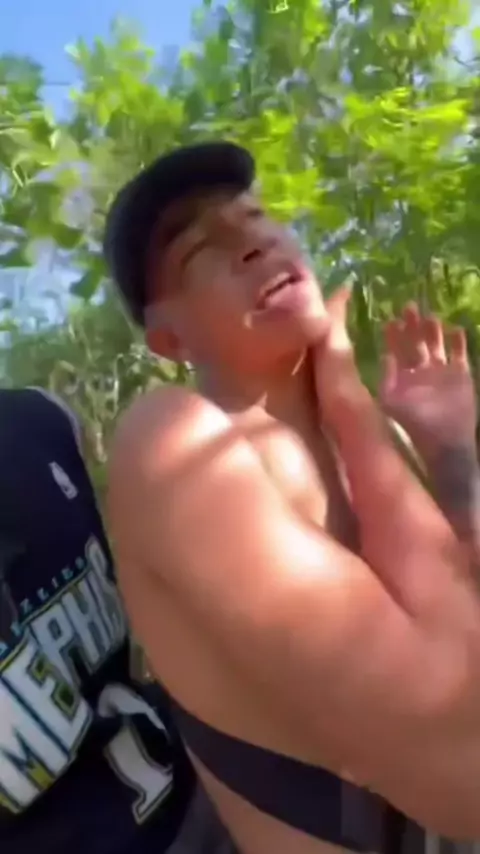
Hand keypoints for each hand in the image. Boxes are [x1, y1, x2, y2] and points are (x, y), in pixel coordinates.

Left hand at [380, 304, 476, 458]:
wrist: (445, 440)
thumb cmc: (416, 423)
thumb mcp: (393, 402)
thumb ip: (387, 379)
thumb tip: (384, 355)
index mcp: (403, 376)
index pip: (396, 350)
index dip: (393, 335)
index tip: (389, 319)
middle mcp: (421, 370)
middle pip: (416, 342)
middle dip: (412, 325)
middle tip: (409, 306)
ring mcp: (442, 371)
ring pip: (437, 343)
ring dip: (433, 330)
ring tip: (430, 316)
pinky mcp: (461, 373)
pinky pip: (459, 352)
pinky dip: (458, 341)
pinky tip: (456, 328)